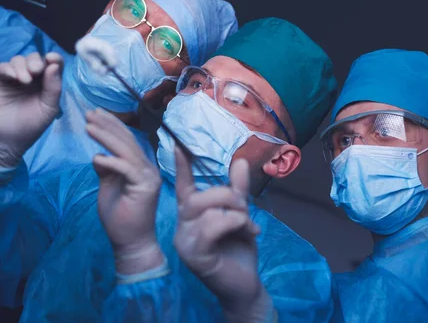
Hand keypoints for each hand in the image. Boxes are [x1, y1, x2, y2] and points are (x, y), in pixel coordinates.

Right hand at [0, 52, 63, 168]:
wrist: (4, 142)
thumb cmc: (29, 127)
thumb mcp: (48, 109)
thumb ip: (54, 88)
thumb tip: (54, 65)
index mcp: (45, 84)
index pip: (52, 65)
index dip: (54, 59)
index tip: (53, 59)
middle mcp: (30, 78)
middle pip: (35, 59)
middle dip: (37, 62)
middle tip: (37, 71)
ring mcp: (12, 78)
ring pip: (19, 60)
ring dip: (23, 66)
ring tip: (25, 81)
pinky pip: (2, 67)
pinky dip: (8, 68)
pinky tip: (13, 77)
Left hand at [86, 109, 163, 273]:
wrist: (131, 243)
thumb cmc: (120, 217)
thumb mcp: (109, 186)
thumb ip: (107, 170)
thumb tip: (98, 154)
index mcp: (141, 167)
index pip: (127, 141)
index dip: (112, 125)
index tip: (94, 114)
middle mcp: (148, 168)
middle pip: (128, 141)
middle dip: (108, 125)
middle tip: (89, 113)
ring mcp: (148, 177)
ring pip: (127, 151)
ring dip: (106, 136)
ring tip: (88, 126)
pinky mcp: (144, 188)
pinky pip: (126, 169)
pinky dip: (110, 161)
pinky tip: (95, 157)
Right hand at [173, 147, 271, 320]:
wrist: (245, 284)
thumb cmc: (238, 250)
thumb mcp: (240, 215)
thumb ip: (238, 190)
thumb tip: (239, 161)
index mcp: (191, 214)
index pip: (183, 186)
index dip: (181, 166)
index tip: (178, 144)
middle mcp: (183, 225)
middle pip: (199, 196)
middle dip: (228, 196)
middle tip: (246, 210)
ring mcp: (185, 241)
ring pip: (208, 210)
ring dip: (237, 215)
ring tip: (249, 227)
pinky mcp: (194, 255)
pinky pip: (211, 227)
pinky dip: (234, 224)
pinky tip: (247, 233)